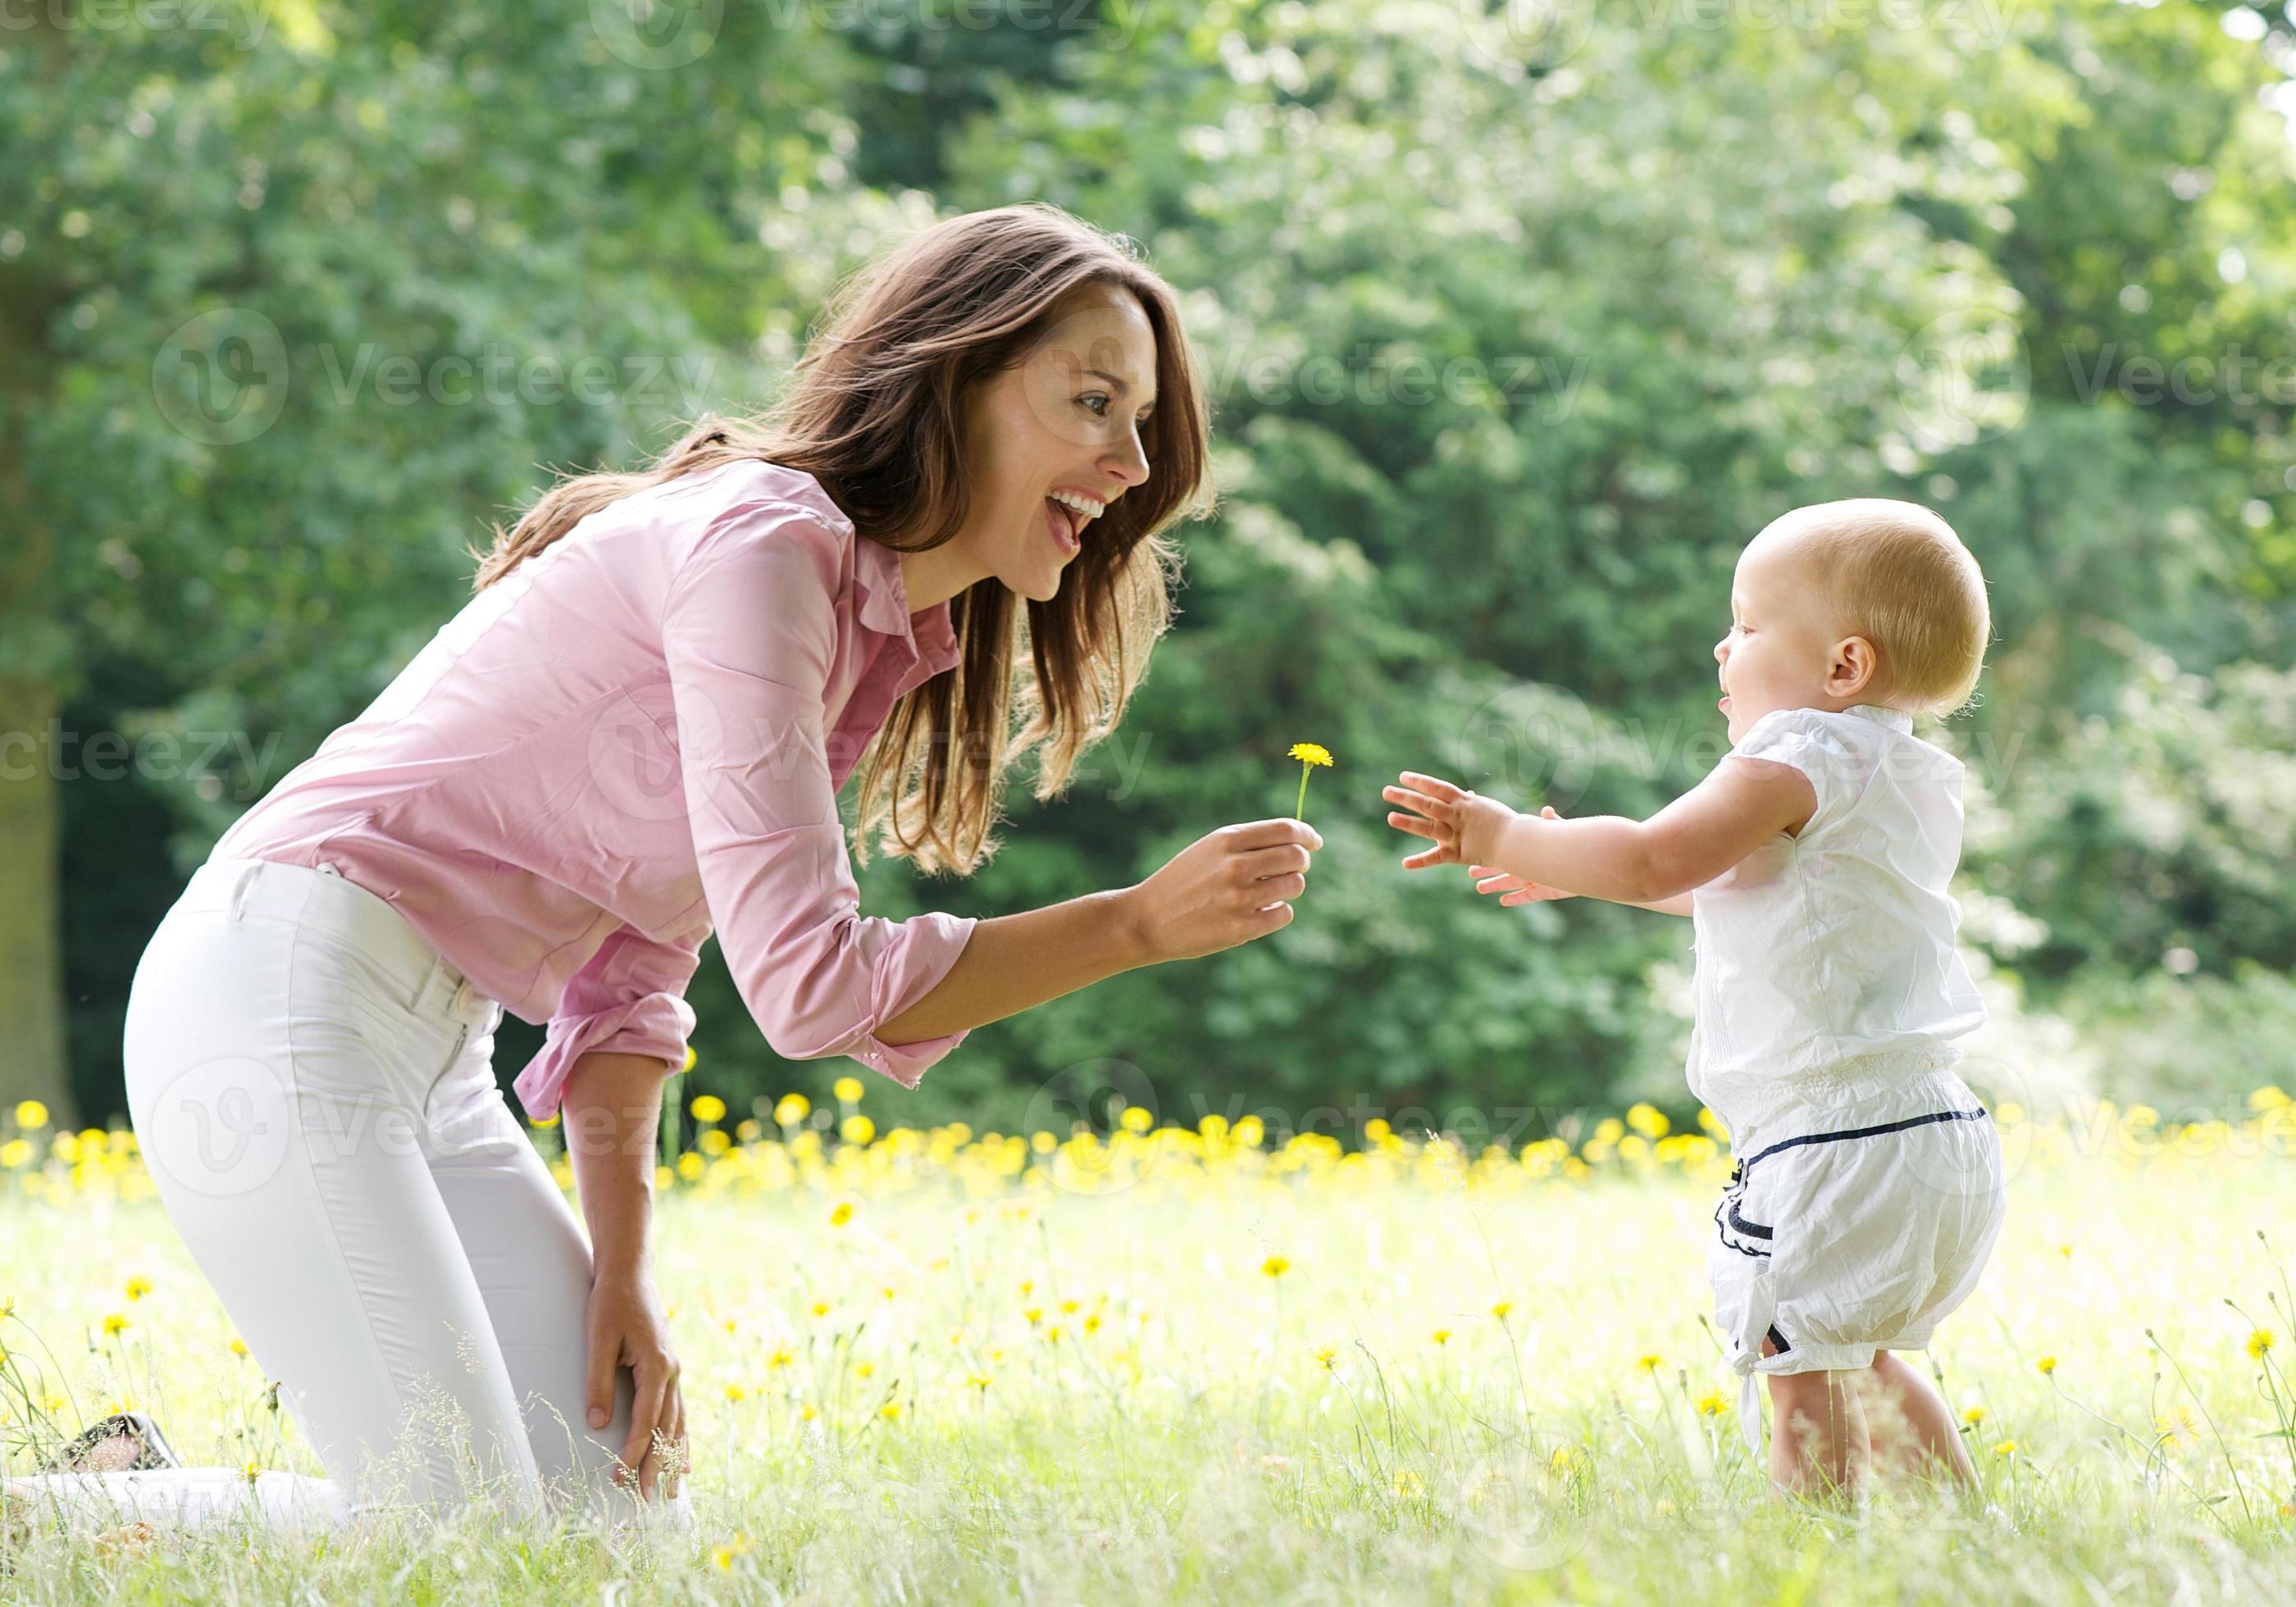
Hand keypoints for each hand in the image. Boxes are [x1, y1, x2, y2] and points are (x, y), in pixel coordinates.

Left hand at [585, 1262, 685, 1501]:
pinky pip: (679, 1410)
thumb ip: (598, 1381)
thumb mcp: (598, 1339)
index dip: (634, 1451)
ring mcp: (674, 1370)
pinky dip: (681, 1436)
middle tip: (651, 1499)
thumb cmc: (610, 1302)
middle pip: (667, 1428)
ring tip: (673, 1489)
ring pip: (678, 1422)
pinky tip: (685, 1457)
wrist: (629, 1271)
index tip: (622, 1478)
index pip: (646, 1420)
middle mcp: (672, 1371)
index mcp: (656, 1364)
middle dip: (659, 1465)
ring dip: (675, 1456)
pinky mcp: (669, 1368)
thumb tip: (598, 1424)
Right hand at [1124, 818, 1322, 961]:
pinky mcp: (1241, 928)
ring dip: (1289, 888)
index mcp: (1227, 839)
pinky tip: (1260, 911)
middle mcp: (1235, 866)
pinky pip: (1284, 913)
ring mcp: (1238, 898)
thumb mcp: (1210, 849)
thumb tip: (1299, 842)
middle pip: (1296, 857)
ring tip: (1270, 892)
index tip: (1313, 842)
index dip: (1307, 835)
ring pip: (1295, 885)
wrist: (1147, 919)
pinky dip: (1278, 911)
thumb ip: (1250, 842)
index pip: (1286, 829)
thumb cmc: (1185, 880)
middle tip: (1291, 870)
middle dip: (1301, 862)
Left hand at [1383, 771, 1516, 869]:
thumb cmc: (1505, 823)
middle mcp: (1457, 816)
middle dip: (1405, 797)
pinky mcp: (1459, 853)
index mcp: (1464, 803)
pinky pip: (1437, 857)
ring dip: (1408, 822)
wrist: (1518, 842)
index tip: (1403, 777)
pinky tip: (1405, 863)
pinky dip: (1421, 861)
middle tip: (1386, 792)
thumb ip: (1472, 803)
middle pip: (1427, 804)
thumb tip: (1467, 795)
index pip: (1437, 787)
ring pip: (1428, 828)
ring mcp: (1456, 834)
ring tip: (1390, 817)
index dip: (1420, 781)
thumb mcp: (1487, 808)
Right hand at [1472, 808, 1574, 904]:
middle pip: (1506, 868)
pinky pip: (1528, 896)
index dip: (1494, 852)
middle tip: (1471, 872)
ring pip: (1513, 882)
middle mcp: (1533, 864)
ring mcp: (1538, 878)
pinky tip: (1503, 901)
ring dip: (1497, 885)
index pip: (1509, 850)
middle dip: (1488, 870)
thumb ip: (1553, 823)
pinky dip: (1516, 899)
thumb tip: (1547, 810)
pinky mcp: (1547, 891)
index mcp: (1532, 849)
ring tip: (1481, 888)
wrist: (1592, 865)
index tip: (1480, 852)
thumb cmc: (1576, 845)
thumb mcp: (1562, 832)